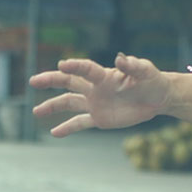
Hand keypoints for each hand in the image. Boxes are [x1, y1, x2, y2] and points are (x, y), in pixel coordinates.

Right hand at [29, 53, 171, 136]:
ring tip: (36, 111)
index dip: (75, 66)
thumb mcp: (145, 71)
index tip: (61, 65)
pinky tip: (54, 132)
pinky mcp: (100, 118)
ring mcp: (95, 103)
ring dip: (53, 107)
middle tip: (34, 81)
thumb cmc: (152, 80)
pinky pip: (81, 123)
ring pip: (69, 103)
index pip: (86, 70)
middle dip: (51, 81)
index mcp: (105, 76)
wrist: (158, 97)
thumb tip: (120, 58)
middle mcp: (96, 88)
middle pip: (69, 82)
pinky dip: (68, 128)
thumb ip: (132, 65)